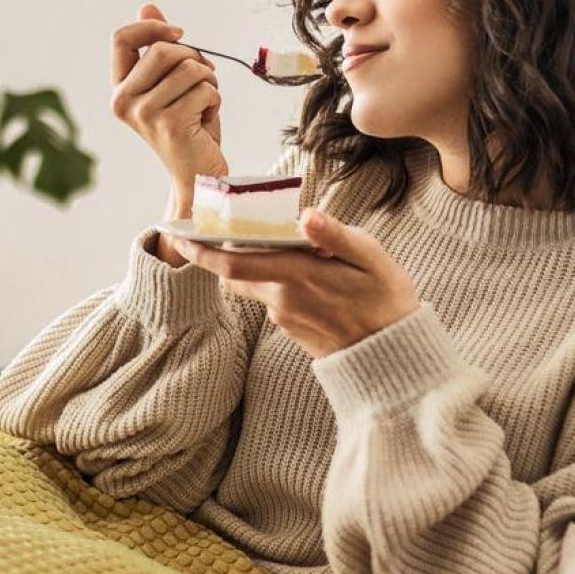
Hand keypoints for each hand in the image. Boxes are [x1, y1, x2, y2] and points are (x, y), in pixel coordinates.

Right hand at [109, 2, 227, 195]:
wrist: (198, 174)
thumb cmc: (187, 125)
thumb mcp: (170, 83)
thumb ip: (157, 47)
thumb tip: (147, 6)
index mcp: (119, 89)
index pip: (121, 39)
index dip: (152, 27)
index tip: (179, 34)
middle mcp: (124, 102)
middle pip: (163, 50)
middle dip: (194, 57)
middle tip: (204, 79)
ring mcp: (145, 114)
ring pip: (190, 69)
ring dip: (209, 82)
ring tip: (204, 103)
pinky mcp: (171, 125)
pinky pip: (205, 90)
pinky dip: (215, 100)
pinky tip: (206, 120)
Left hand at [170, 207, 420, 359]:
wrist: (395, 358)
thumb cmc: (387, 301)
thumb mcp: (371, 259)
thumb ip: (335, 235)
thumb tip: (306, 214)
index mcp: (297, 276)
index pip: (233, 263)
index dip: (202, 251)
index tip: (180, 235)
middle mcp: (282, 300)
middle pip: (233, 275)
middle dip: (213, 255)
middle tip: (200, 232)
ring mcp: (285, 319)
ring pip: (254, 286)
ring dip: (250, 266)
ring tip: (258, 244)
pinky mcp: (292, 331)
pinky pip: (273, 300)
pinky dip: (272, 281)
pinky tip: (295, 271)